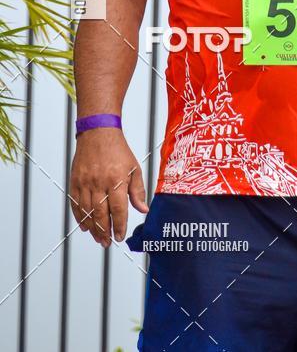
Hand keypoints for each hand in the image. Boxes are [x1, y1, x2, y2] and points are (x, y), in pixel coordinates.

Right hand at [69, 129, 147, 247]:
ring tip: (98, 238)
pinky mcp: (75, 181)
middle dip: (104, 231)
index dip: (120, 225)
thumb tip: (143, 209)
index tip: (120, 236)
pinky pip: (75, 204)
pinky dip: (79, 217)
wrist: (98, 133)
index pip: (118, 209)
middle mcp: (99, 182)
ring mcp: (85, 182)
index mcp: (116, 179)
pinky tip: (84, 226)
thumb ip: (138, 191)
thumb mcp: (134, 168)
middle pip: (100, 214)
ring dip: (92, 228)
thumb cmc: (118, 150)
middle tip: (107, 242)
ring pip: (87, 212)